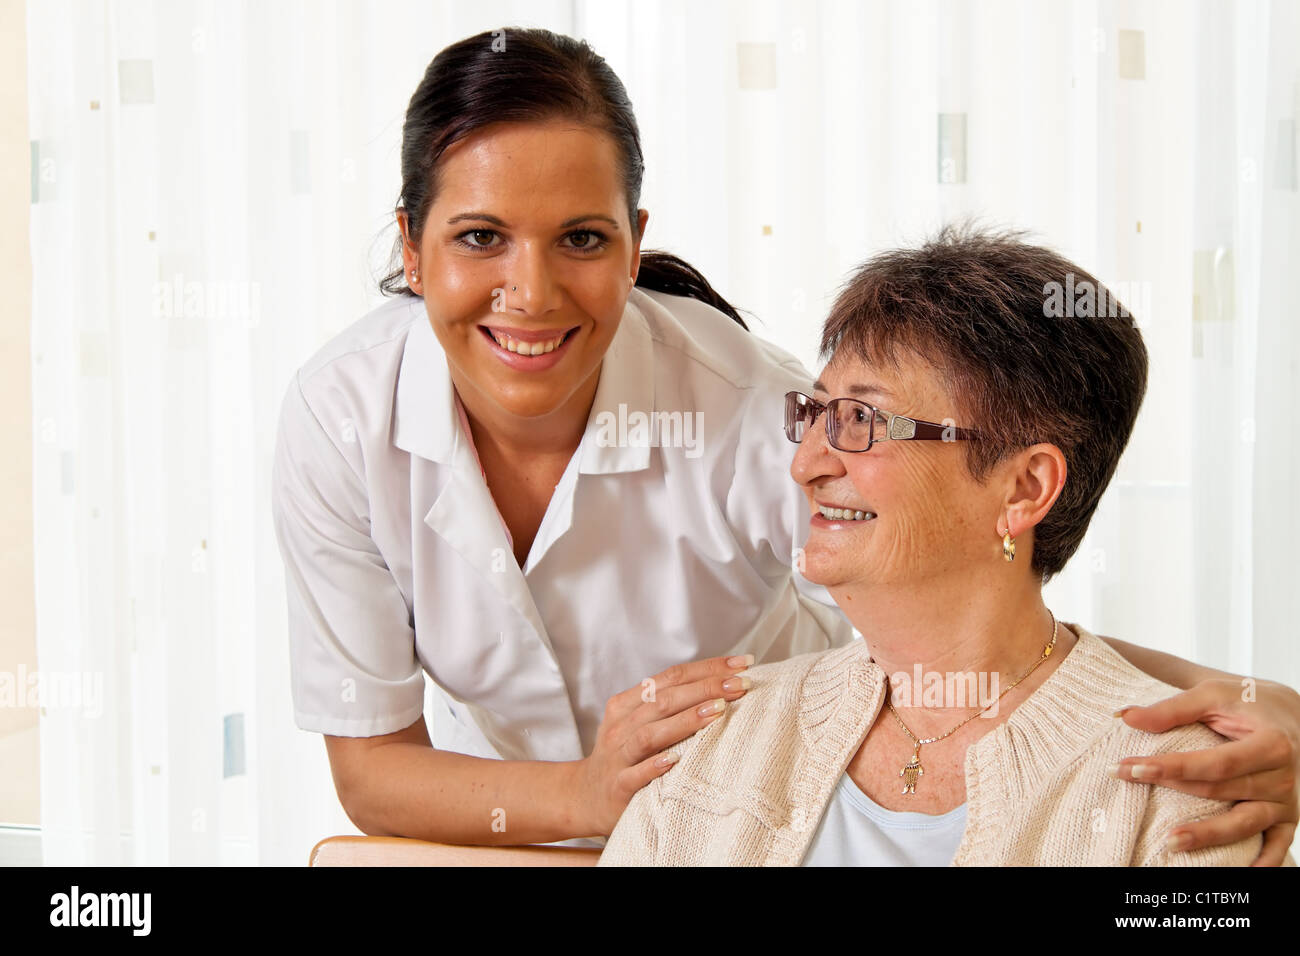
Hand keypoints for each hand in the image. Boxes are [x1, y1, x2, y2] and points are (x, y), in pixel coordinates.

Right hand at [572, 654, 753, 836]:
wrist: (586, 796)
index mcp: (627, 705)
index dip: (707, 668)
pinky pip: (636, 774)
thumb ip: (669, 705)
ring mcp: (618, 756)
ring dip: (686, 720)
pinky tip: (675, 760)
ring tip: (718, 711)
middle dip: (705, 689)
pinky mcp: (619, 787)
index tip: (741, 664)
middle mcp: (621, 726)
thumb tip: (724, 686)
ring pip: (650, 734)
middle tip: (740, 684)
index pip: (671, 678)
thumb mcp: (639, 723)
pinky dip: (655, 765)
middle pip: (664, 700)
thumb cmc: (626, 756)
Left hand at [1110, 677, 1299, 864]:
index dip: (1172, 767)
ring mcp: (1288, 800)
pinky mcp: (1289, 817)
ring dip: (1209, 836)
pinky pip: (1279, 845)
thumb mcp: (1214, 694)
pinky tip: (1243, 874)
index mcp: (1272, 743)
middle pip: (1223, 791)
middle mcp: (1284, 775)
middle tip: (1127, 786)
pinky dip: (1265, 863)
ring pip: (1245, 823)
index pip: (1215, 763)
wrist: (1290, 712)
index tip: (1130, 767)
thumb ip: (1173, 709)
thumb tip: (1124, 717)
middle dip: (1173, 791)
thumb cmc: (1247, 701)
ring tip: (1171, 843)